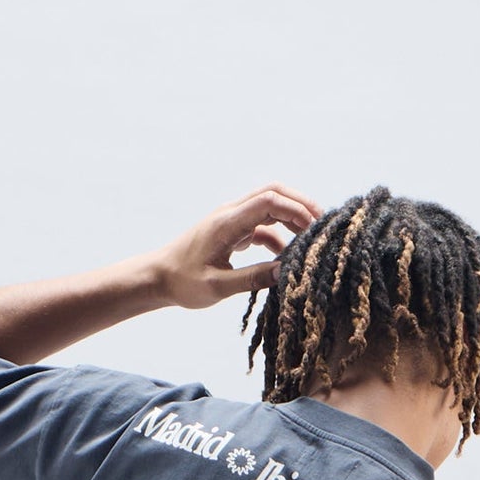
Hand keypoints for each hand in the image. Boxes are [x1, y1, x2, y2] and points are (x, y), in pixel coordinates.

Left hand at [151, 185, 320, 309]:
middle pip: (272, 193)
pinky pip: (261, 226)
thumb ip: (252, 278)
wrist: (158, 277)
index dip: (296, 209)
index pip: (269, 200)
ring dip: (290, 218)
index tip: (315, 227)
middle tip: (321, 224)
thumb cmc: (183, 282)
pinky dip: (278, 235)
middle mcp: (231, 214)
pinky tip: (286, 257)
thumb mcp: (218, 287)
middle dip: (299, 204)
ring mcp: (231, 221)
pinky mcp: (231, 232)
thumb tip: (285, 272)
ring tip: (310, 239)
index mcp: (228, 222)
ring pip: (268, 207)